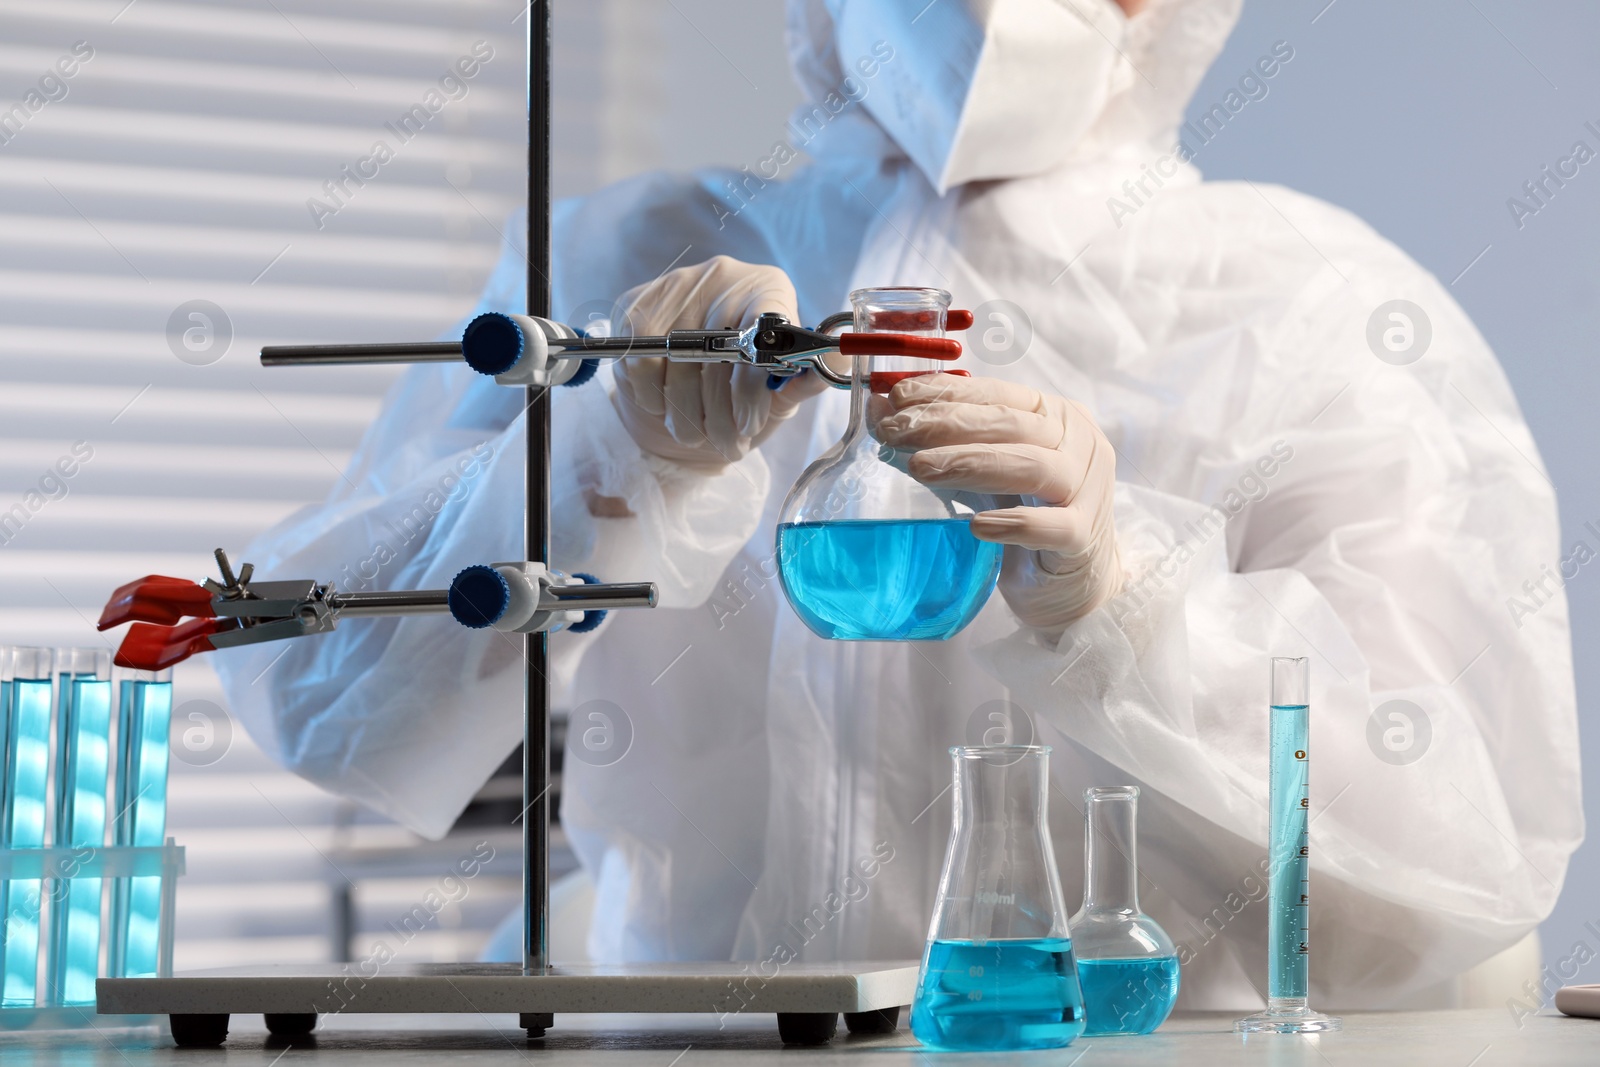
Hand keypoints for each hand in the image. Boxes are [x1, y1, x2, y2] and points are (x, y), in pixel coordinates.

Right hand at [610, 256, 828, 469]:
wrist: (687, 397)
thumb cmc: (742, 393)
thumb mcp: (779, 393)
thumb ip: (805, 380)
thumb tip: (841, 361)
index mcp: (769, 288)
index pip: (762, 329)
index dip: (750, 384)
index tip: (749, 424)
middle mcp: (724, 276)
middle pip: (716, 348)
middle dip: (720, 411)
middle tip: (727, 445)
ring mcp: (678, 286)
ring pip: (676, 358)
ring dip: (685, 410)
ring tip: (696, 435)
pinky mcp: (637, 304)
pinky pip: (640, 358)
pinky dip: (651, 394)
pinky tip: (664, 408)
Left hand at [871, 373, 1122, 631]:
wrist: (1071, 581)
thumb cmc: (1026, 515)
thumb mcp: (982, 475)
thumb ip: (942, 445)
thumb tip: (877, 413)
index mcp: (1055, 417)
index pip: (998, 395)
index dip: (946, 393)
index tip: (896, 399)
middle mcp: (1079, 444)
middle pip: (1011, 425)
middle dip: (946, 424)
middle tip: (895, 431)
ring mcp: (1088, 490)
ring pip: (1032, 465)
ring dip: (971, 463)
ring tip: (920, 468)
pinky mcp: (1085, 538)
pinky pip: (1053, 526)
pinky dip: (1014, 523)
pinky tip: (975, 526)